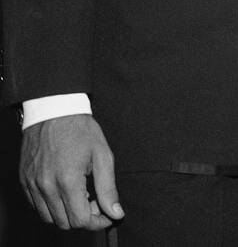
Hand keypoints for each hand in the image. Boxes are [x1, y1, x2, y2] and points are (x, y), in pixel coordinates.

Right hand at [20, 114, 123, 230]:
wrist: (54, 111)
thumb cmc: (81, 131)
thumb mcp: (103, 155)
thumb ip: (108, 188)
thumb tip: (116, 213)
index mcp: (68, 181)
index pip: (80, 220)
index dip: (96, 221)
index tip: (106, 214)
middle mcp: (46, 187)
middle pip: (64, 223)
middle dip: (82, 216)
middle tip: (94, 199)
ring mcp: (32, 185)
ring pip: (49, 217)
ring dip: (66, 212)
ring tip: (79, 192)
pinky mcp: (24, 181)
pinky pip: (36, 206)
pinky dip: (51, 204)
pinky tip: (64, 188)